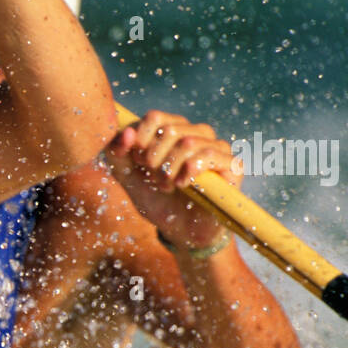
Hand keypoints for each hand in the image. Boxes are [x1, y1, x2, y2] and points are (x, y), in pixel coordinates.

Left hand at [104, 111, 241, 250]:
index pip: (155, 117)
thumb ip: (116, 152)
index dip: (141, 140)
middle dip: (154, 160)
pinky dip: (189, 172)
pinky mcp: (231, 165)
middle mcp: (196, 133)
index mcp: (172, 129)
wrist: (178, 229)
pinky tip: (183, 185)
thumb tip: (127, 133)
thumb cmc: (155, 198)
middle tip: (154, 179)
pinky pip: (208, 156)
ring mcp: (216, 147)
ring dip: (170, 170)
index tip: (137, 162)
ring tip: (167, 186)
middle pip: (170, 130)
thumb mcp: (126, 176)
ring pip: (188, 143)